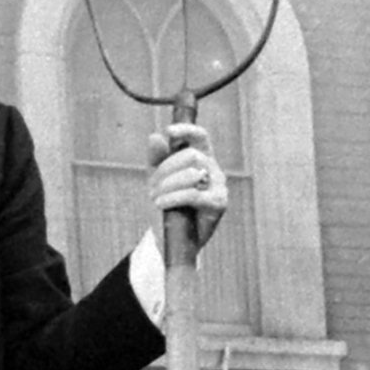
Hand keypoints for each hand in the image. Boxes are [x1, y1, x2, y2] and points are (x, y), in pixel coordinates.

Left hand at [147, 120, 226, 247]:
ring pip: (191, 173)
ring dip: (167, 185)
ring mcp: (218, 185)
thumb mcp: (156, 180)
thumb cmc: (166, 206)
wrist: (170, 239)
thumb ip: (156, 158)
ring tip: (155, 199)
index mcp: (201, 158)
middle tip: (151, 188)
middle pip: (190, 155)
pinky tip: (161, 203)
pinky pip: (193, 194)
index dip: (186, 130)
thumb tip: (155, 137)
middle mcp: (213, 168)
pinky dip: (173, 198)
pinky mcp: (219, 203)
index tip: (169, 132)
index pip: (200, 136)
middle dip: (165, 170)